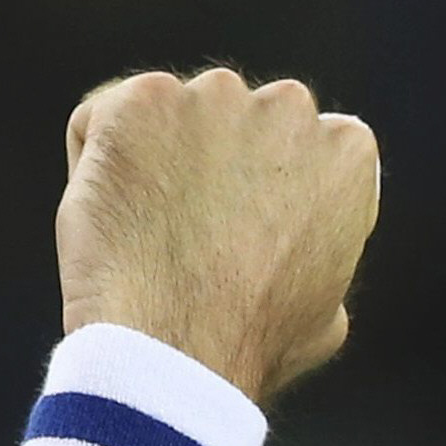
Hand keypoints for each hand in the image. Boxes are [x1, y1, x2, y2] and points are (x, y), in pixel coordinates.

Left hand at [56, 67, 379, 405]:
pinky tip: (112, 217)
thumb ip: (320, 252)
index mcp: (347, 155)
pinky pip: (105, 118)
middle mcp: (289, 108)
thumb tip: (302, 249)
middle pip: (242, 118)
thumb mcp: (326, 310)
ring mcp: (214, 97)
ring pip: (174, 115)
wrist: (177, 349)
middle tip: (195, 231)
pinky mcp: (141, 99)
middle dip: (219, 159)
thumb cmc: (254, 344)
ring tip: (150, 232)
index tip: (253, 230)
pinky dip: (99, 158)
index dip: (274, 187)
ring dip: (159, 156)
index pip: (309, 145)